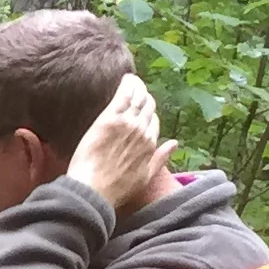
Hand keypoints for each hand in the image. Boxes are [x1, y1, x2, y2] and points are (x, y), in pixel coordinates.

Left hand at [65, 75, 173, 213]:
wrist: (93, 190)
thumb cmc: (116, 189)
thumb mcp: (146, 177)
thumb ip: (161, 158)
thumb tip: (175, 143)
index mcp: (150, 144)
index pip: (154, 121)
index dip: (149, 114)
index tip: (142, 109)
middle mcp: (142, 130)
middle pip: (148, 106)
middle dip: (144, 97)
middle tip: (137, 90)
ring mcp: (127, 123)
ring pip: (138, 97)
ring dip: (137, 87)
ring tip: (132, 80)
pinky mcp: (110, 118)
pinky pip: (124, 95)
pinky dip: (128, 84)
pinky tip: (127, 78)